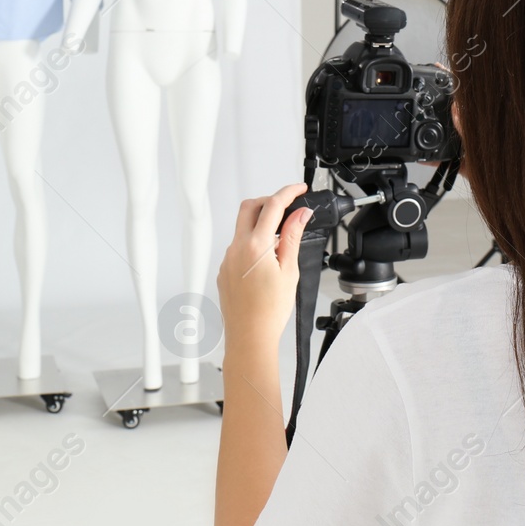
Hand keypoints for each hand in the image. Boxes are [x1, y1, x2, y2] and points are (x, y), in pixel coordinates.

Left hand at [216, 184, 312, 354]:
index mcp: (255, 246)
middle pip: (250, 207)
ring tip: (281, 241)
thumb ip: (292, 237)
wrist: (249, 336)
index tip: (299, 189)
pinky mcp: (224, 270)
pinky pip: (238, 247)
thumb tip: (300, 215)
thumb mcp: (289, 270)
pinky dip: (253, 243)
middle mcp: (236, 248)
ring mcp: (227, 259)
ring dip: (261, 224)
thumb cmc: (269, 311)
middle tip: (288, 207)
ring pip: (243, 228)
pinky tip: (267, 260)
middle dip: (269, 201)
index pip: (273, 206)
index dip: (288, 193)